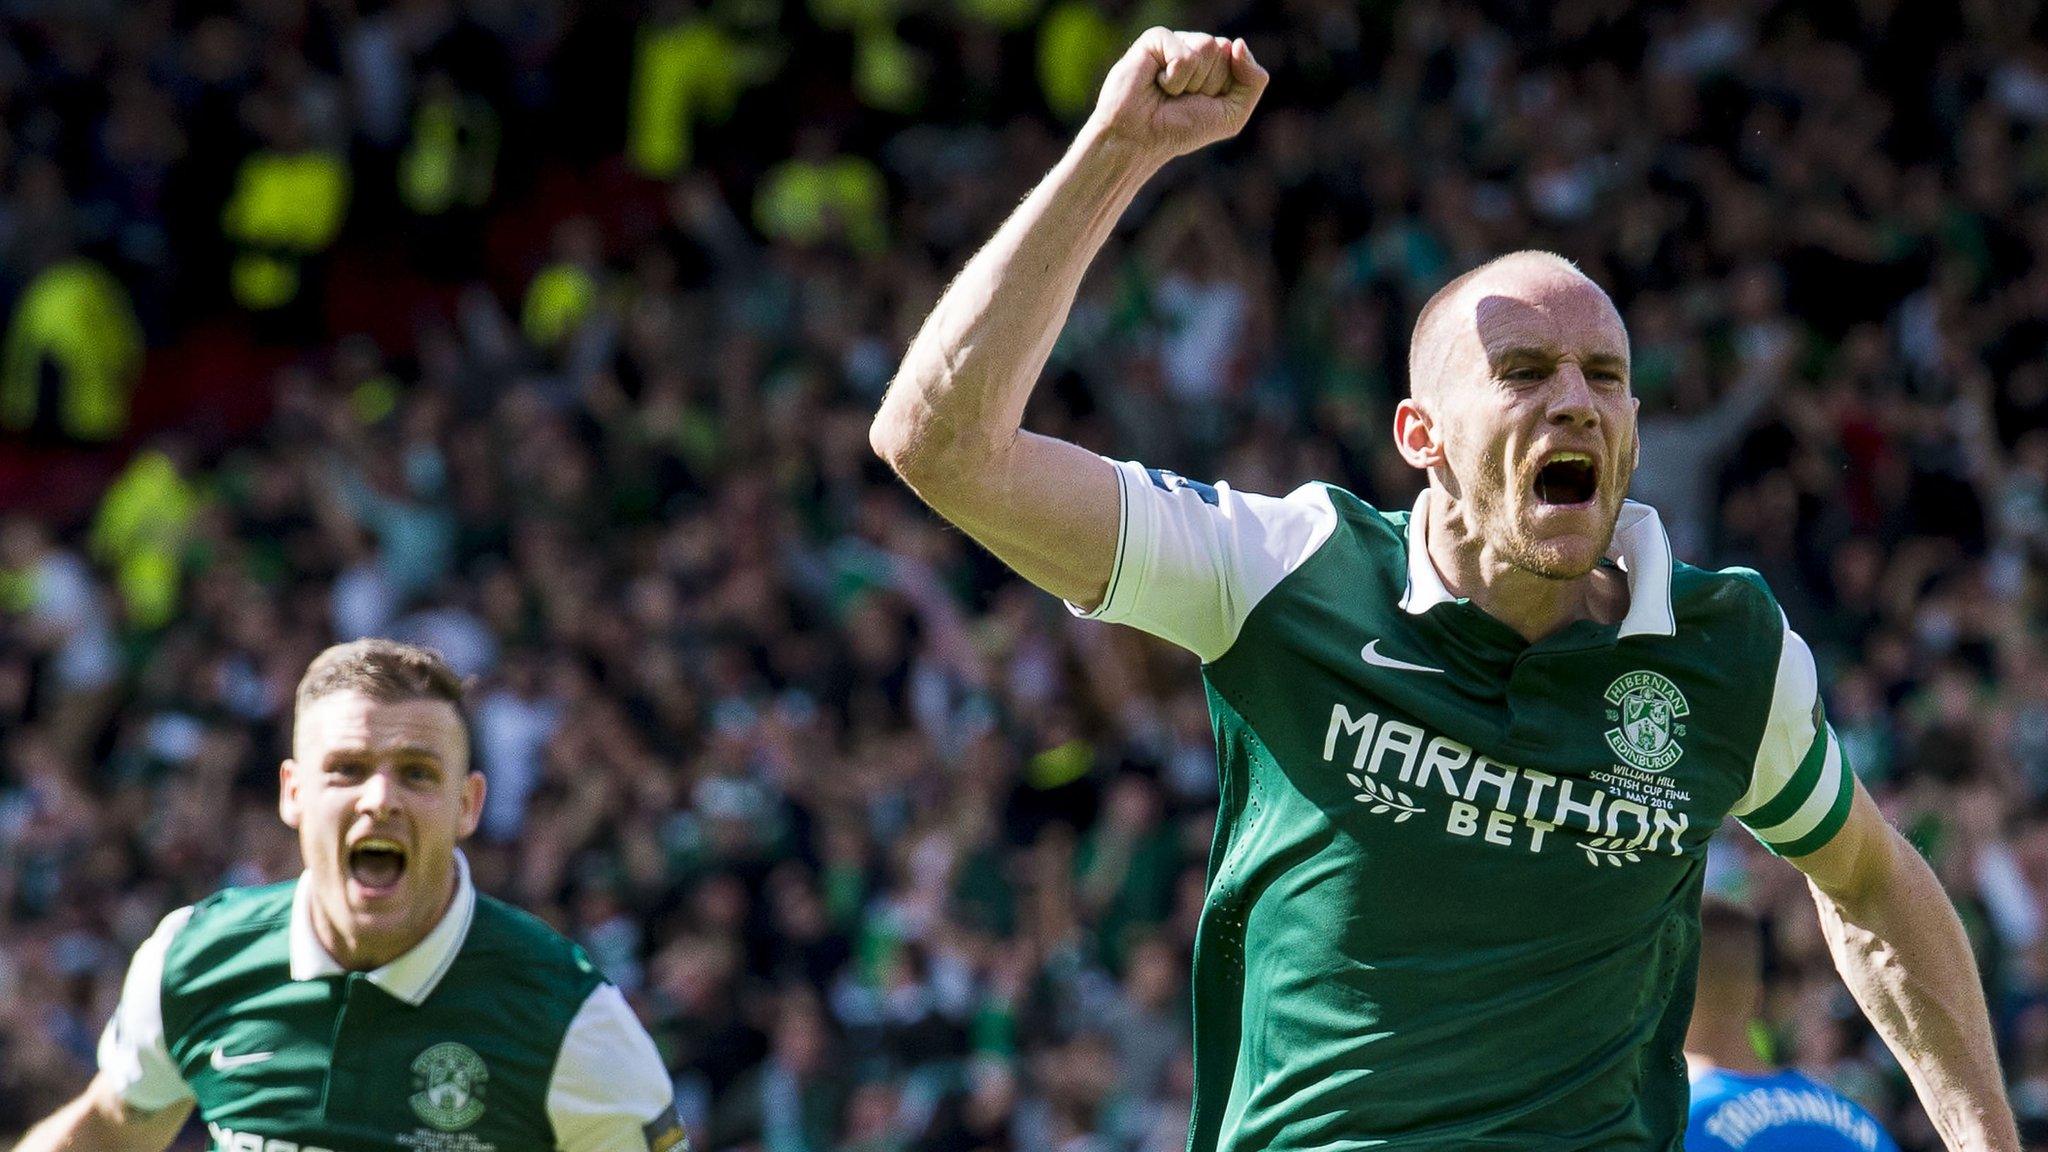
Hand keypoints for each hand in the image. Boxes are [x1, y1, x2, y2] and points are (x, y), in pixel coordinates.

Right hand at [1088, 28, 1268, 162]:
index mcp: (1216, 61)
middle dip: (1207, 84)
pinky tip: (1156, 83)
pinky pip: (1183, 54)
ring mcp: (1175, 41)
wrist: (1140, 140)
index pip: (1239, 59)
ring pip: (1207, 47)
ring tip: (1168, 92)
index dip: (1223, 88)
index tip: (1201, 103)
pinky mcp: (1154, 40)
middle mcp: (1196, 47)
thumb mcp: (1233, 114)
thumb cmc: (1181, 129)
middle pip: (1223, 50)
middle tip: (1181, 99)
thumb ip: (1254, 80)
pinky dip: (1174, 78)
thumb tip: (1238, 43)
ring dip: (1190, 82)